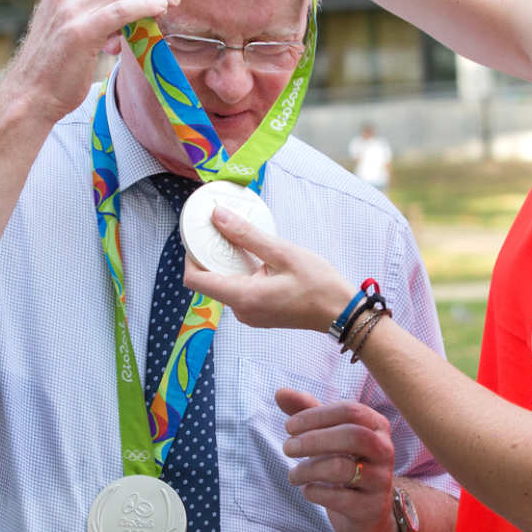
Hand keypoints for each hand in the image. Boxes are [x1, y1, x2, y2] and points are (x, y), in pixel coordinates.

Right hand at [0, 0, 178, 118]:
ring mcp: (69, 10)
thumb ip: (94, 9)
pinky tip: (158, 9)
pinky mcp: (80, 32)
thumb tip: (134, 5)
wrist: (30, 95)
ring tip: (168, 5)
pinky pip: (121, 10)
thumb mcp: (70, 25)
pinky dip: (144, 6)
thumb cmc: (54, 65)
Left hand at [181, 207, 351, 331]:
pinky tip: (254, 256)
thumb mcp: (283, 253)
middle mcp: (241, 310)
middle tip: (219, 228)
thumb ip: (247, 236)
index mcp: (243, 297)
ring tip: (238, 238)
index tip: (199, 234)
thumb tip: (218, 217)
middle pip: (207, 281)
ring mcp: (249, 315)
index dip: (190, 255)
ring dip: (227, 262)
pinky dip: (239, 272)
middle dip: (209, 254)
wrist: (341, 313)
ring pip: (223, 285)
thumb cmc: (318, 284)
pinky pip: (238, 291)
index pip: (194, 280)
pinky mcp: (258, 313)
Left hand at [277, 389, 402, 531]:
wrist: (367, 510)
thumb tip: (280, 392)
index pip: (350, 410)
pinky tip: (307, 490)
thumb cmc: (344, 461)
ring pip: (342, 468)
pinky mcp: (370, 507)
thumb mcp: (327, 433)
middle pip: (353, 436)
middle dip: (313, 440)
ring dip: (308, 469)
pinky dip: (315, 492)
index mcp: (376, 425)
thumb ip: (306, 411)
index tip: (289, 426)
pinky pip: (339, 498)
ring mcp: (381, 480)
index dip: (315, 416)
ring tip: (293, 475)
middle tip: (287, 448)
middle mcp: (385, 450)